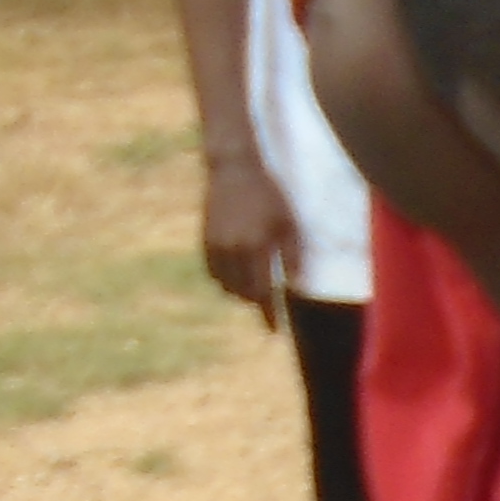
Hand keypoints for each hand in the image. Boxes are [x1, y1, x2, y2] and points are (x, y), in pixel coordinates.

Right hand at [198, 152, 295, 318]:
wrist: (234, 170)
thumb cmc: (270, 195)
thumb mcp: (289, 222)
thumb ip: (293, 256)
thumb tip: (293, 286)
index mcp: (256, 246)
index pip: (263, 292)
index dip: (268, 314)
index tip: (275, 330)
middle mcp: (233, 249)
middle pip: (244, 293)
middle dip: (257, 301)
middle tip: (268, 301)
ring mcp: (216, 246)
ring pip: (226, 286)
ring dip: (241, 292)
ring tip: (254, 286)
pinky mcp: (205, 241)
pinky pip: (214, 273)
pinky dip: (225, 281)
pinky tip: (237, 275)